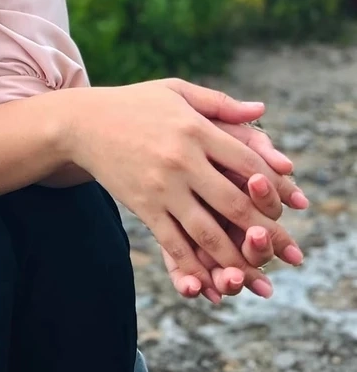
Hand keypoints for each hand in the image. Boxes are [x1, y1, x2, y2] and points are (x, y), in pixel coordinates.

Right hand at [67, 78, 306, 299]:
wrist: (81, 122)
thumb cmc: (134, 104)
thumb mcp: (176, 91)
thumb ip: (221, 103)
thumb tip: (261, 110)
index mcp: (195, 129)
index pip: (248, 162)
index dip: (274, 187)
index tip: (290, 204)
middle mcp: (182, 159)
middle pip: (234, 202)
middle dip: (263, 231)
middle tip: (283, 251)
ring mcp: (161, 186)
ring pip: (207, 232)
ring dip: (235, 259)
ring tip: (253, 274)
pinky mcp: (142, 206)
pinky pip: (173, 243)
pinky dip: (194, 266)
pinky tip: (209, 280)